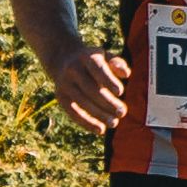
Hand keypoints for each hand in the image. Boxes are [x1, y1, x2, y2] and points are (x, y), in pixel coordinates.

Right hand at [39, 29, 132, 144]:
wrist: (63, 59)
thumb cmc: (93, 61)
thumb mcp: (105, 56)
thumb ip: (117, 63)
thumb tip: (126, 74)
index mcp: (86, 57)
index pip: (97, 69)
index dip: (108, 80)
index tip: (120, 92)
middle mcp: (73, 69)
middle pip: (90, 88)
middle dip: (107, 102)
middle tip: (122, 112)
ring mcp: (64, 83)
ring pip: (82, 102)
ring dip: (99, 115)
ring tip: (114, 123)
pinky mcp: (60, 96)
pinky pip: (73, 112)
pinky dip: (87, 123)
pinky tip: (101, 130)